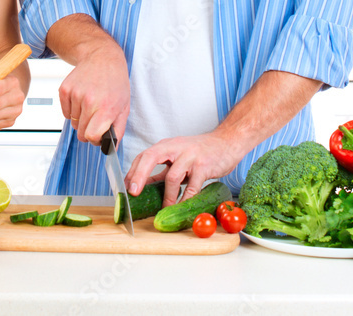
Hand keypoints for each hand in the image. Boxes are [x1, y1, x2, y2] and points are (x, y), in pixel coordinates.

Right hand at [59, 42, 129, 145]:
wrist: (102, 57)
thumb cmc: (115, 82)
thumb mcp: (124, 106)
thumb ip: (118, 130)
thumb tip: (110, 147)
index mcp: (106, 108)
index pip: (91, 136)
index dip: (95, 139)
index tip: (98, 135)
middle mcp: (89, 101)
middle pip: (80, 133)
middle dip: (88, 130)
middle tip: (96, 119)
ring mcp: (75, 94)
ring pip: (72, 123)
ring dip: (80, 119)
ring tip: (90, 104)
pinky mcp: (65, 89)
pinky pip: (65, 112)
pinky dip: (72, 110)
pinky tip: (82, 98)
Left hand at [125, 132, 244, 206]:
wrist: (227, 142)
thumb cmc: (201, 151)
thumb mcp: (178, 158)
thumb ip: (162, 171)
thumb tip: (143, 185)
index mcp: (166, 146)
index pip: (143, 155)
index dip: (133, 171)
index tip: (126, 187)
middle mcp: (176, 148)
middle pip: (151, 158)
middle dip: (139, 176)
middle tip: (134, 193)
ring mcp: (190, 156)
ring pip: (173, 176)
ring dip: (167, 196)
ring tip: (164, 208)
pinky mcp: (204, 166)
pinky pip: (193, 186)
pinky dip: (186, 199)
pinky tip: (182, 206)